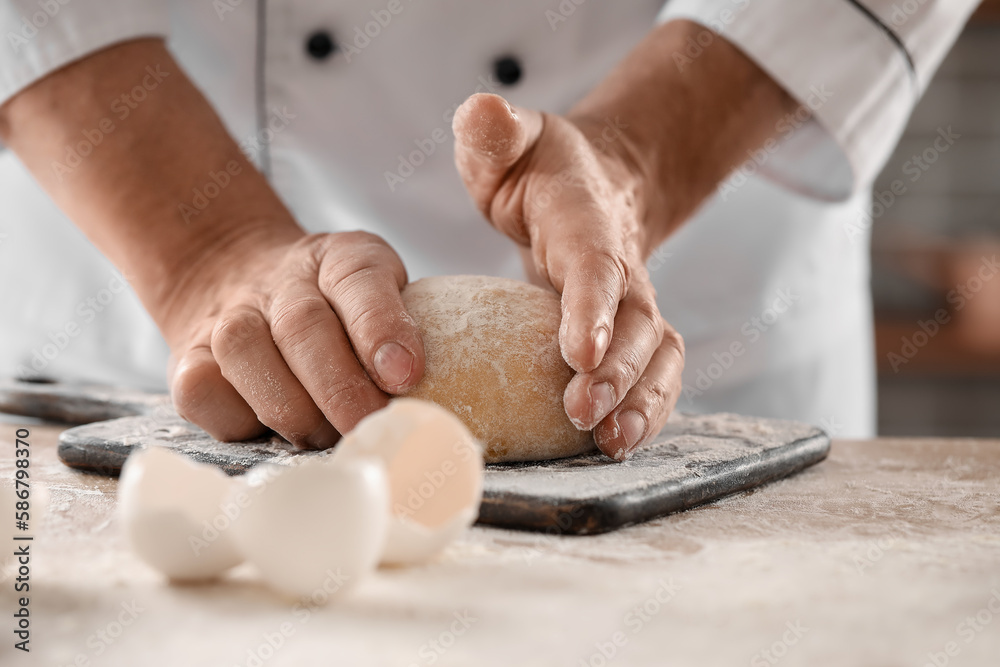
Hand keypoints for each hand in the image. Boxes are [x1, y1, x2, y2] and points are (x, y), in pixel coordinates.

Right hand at [162, 231, 424, 448]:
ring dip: (294, 410)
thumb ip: (405, 335)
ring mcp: (229, 316)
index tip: (405, 376)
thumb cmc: (338, 312)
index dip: (382, 328)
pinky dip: (238, 420)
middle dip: (342, 390)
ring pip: (246, 355)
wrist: (240, 278)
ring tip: (328, 438)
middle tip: (372, 431)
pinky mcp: (189, 358)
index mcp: (342, 260)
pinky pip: (202, 391)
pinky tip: (270, 431)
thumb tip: (438, 408)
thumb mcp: (381, 300)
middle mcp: (283, 282)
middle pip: (304, 327)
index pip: (361, 280)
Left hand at [452, 93, 683, 460]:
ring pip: (658, 355)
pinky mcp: (632, 335)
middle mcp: (621, 267)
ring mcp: (634, 304)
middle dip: (618, 371)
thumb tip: (481, 113)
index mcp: (586, 221)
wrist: (597, 185)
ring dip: (642, 402)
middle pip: (637, 321)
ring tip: (610, 445)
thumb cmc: (540, 171)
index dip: (593, 309)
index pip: (595, 265)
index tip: (579, 354)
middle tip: (584, 412)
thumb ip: (493, 133)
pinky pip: (654, 376)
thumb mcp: (509, 141)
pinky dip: (646, 411)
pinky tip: (617, 445)